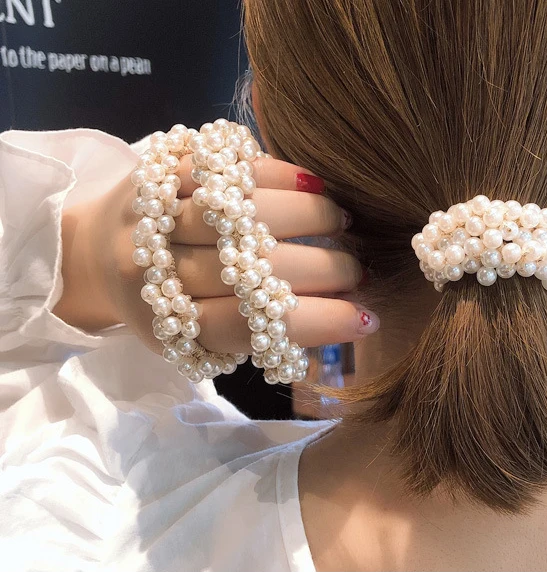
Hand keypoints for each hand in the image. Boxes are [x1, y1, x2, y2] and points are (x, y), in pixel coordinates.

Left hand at [56, 152, 377, 355]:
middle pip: (247, 269)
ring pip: (239, 212)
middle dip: (319, 269)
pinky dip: (274, 172)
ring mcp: (151, 216)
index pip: (246, 326)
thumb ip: (257, 336)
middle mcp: (153, 272)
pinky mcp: (155, 169)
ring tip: (341, 222)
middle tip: (358, 269)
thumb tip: (343, 321)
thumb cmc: (167, 309)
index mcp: (169, 326)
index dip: (312, 323)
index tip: (364, 318)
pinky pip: (223, 165)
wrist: (94, 257)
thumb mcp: (202, 342)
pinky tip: (313, 184)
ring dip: (304, 216)